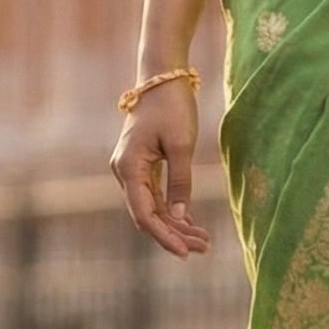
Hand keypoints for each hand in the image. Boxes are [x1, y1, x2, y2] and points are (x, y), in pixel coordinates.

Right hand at [110, 80, 209, 260]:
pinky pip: (155, 195)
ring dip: (176, 224)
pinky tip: (191, 223)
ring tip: (204, 240)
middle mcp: (124, 171)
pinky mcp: (142, 165)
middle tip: (204, 247)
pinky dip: (172, 209)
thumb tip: (179, 216)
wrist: (161, 77)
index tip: (186, 252)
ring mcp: (131, 169)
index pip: (144, 214)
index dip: (164, 236)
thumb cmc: (171, 106)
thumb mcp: (181, 145)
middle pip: (147, 214)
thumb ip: (180, 182)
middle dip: (175, 233)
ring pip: (152, 207)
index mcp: (128, 167)